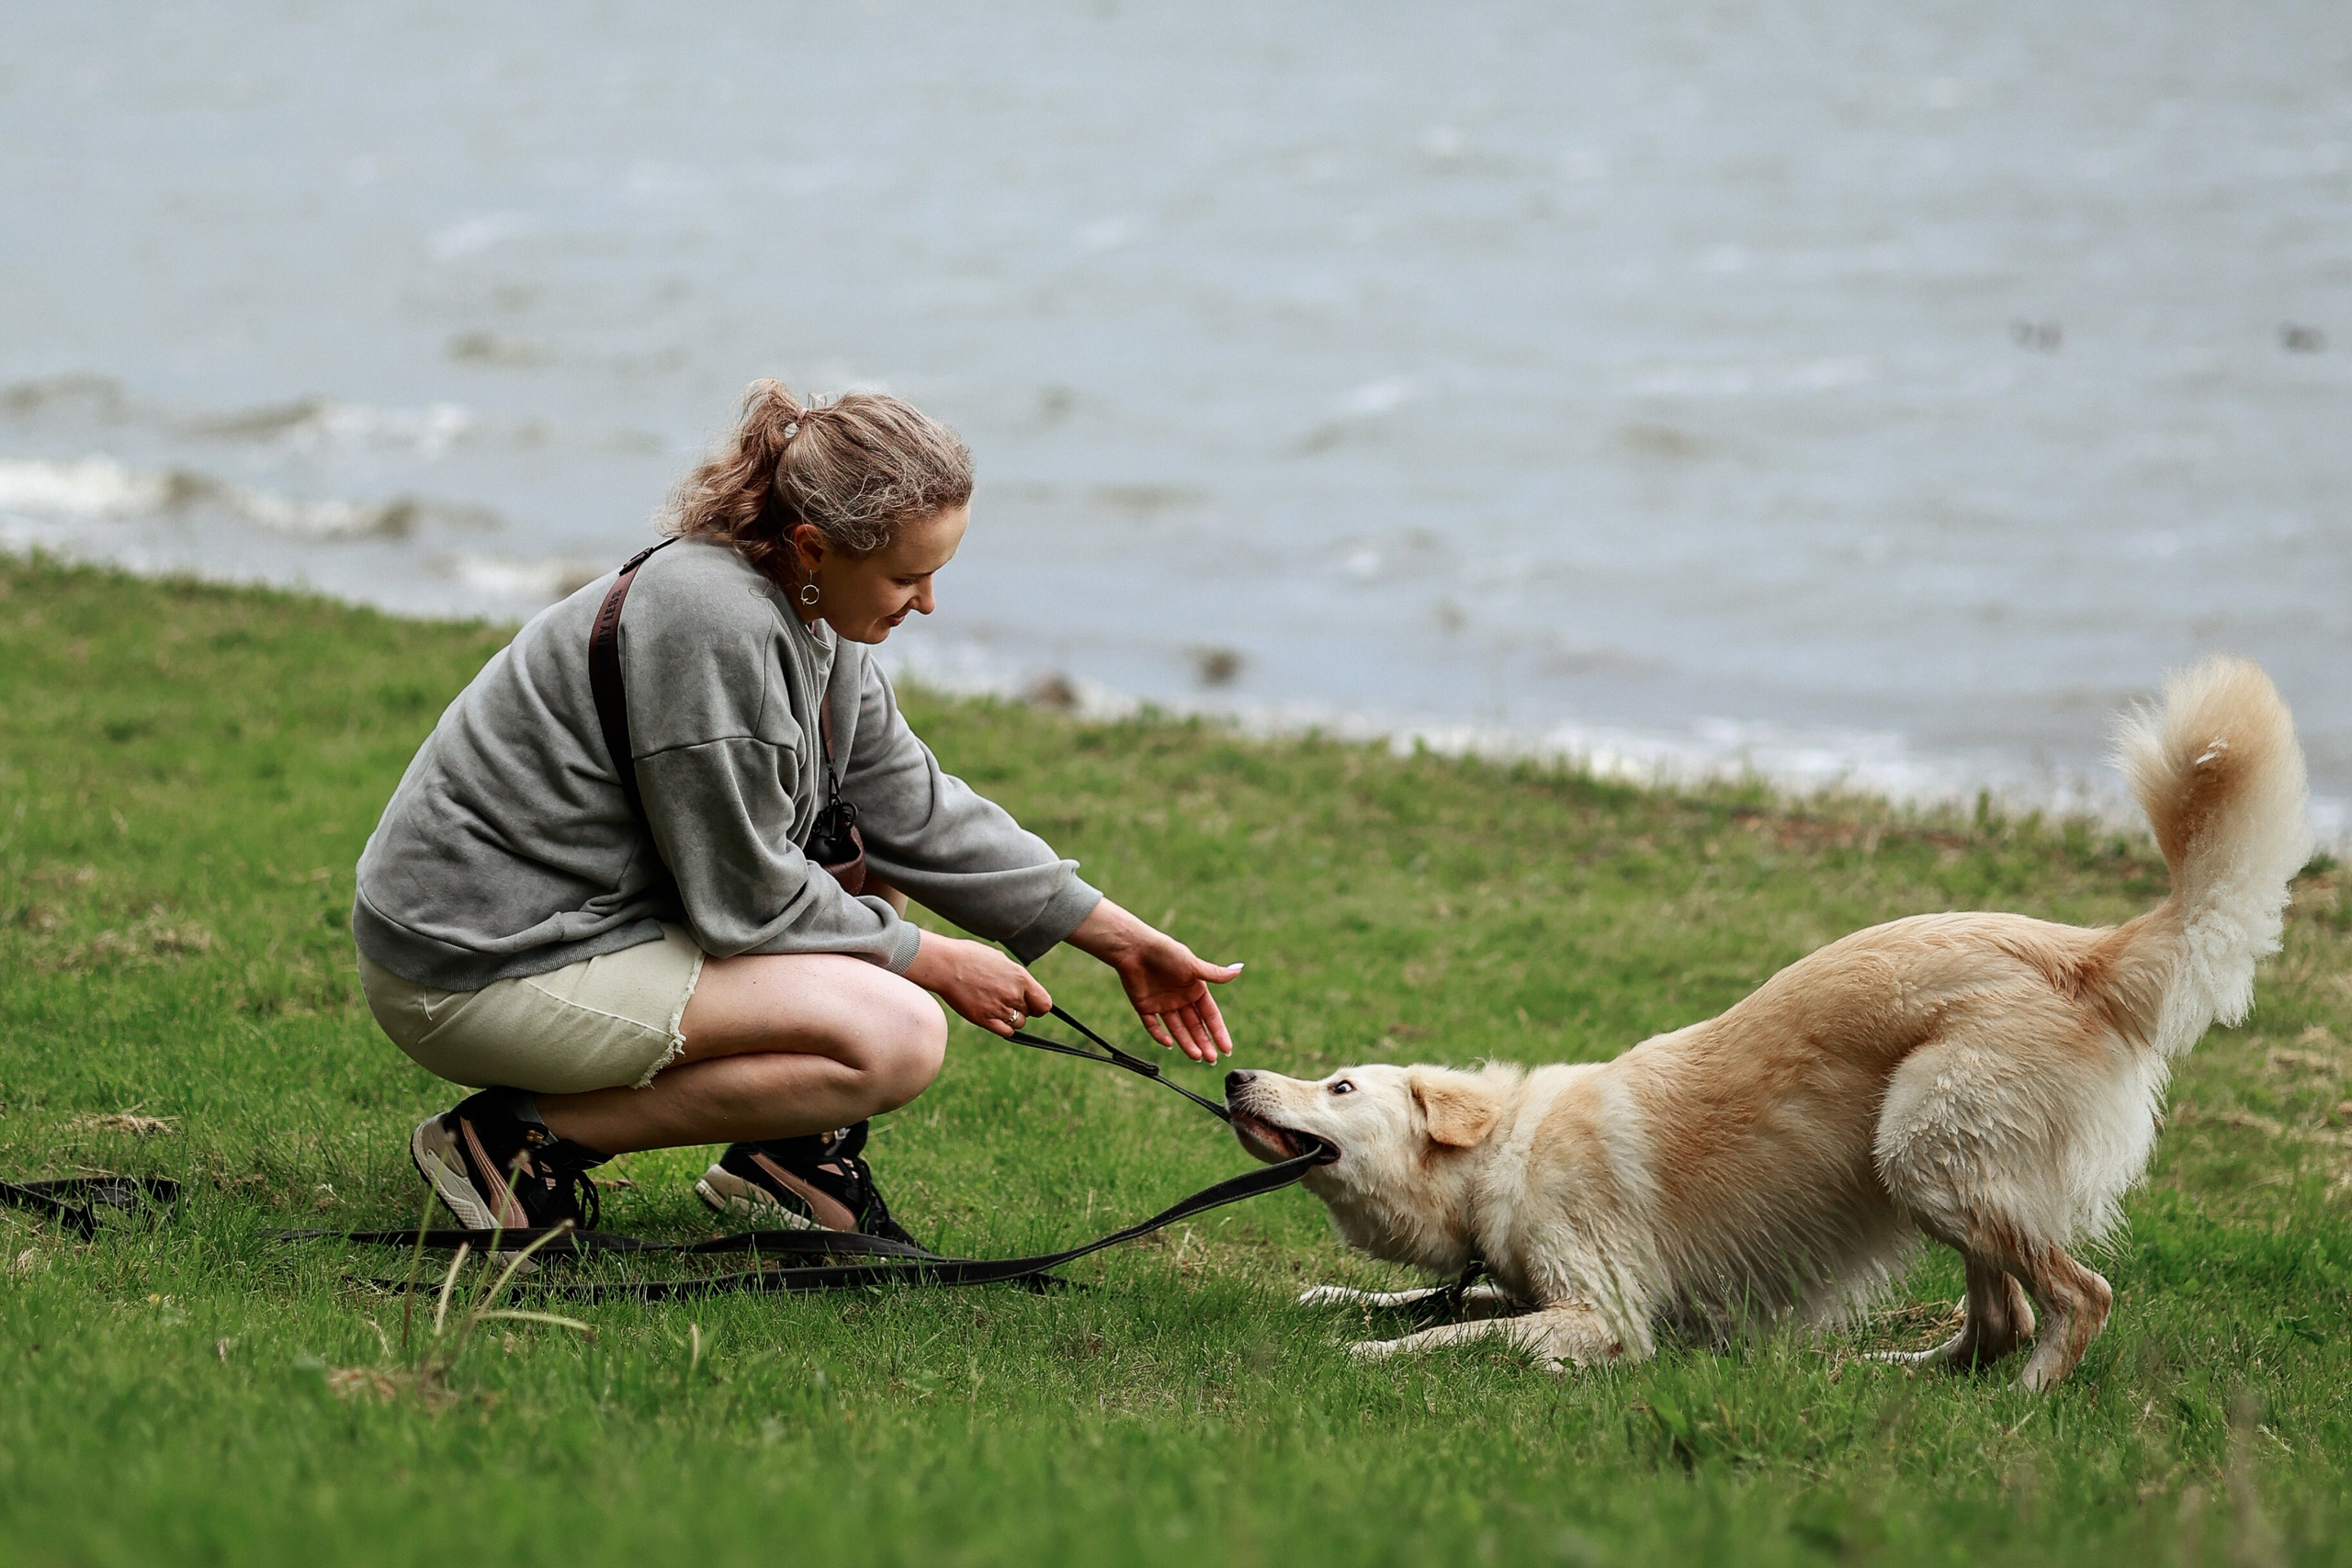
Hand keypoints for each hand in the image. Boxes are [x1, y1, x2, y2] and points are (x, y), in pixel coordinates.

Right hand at [902, 933, 1051, 1037]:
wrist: (946, 965)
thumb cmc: (970, 957)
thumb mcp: (1000, 959)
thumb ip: (1015, 976)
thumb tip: (1023, 986)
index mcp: (1020, 977)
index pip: (1044, 1003)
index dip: (1039, 1005)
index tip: (1033, 1004)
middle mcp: (1013, 995)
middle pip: (1030, 1013)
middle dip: (1022, 1009)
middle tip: (1006, 1000)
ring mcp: (999, 1008)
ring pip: (1019, 1023)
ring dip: (1012, 1018)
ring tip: (997, 1006)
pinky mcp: (984, 1019)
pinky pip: (1006, 1032)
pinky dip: (1004, 1027)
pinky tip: (994, 1017)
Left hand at [1067, 900, 1242, 1061]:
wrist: (1134, 948)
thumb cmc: (1166, 952)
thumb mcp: (1193, 965)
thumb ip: (1214, 974)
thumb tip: (1239, 969)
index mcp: (1194, 988)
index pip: (1210, 1015)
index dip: (1218, 1031)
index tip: (1227, 1049)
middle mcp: (1180, 998)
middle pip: (1195, 1025)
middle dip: (1204, 1042)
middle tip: (1212, 1060)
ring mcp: (1163, 1004)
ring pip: (1177, 1029)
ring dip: (1187, 1043)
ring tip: (1196, 1057)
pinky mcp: (1144, 1007)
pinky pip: (1153, 1026)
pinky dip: (1160, 1035)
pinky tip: (1169, 1044)